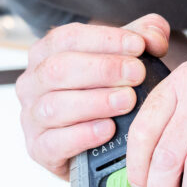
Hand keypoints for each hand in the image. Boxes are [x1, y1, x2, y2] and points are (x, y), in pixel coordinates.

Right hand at [16, 14, 169, 178]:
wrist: (89, 148)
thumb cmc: (102, 95)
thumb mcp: (121, 60)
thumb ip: (141, 39)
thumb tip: (155, 38)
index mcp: (45, 54)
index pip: (67, 38)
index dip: (104, 40)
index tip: (138, 46)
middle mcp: (31, 83)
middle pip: (58, 69)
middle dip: (102, 70)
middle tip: (137, 74)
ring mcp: (31, 117)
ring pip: (55, 106)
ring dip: (95, 102)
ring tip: (127, 101)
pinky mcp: (38, 148)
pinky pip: (54, 142)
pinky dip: (83, 135)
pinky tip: (109, 129)